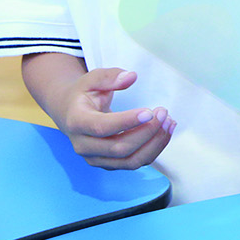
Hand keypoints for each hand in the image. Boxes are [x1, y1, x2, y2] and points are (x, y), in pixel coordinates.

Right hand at [53, 68, 174, 169]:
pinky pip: (135, 162)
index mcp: (77, 122)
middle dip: (147, 132)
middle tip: (163, 112)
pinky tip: (164, 130)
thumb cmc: (82, 95)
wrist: (70, 113)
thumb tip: (130, 77)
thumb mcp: (91, 79)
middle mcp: (83, 146)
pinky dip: (154, 149)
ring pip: (130, 161)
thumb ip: (110, 76)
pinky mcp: (109, 163)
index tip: (150, 112)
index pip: (102, 127)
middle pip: (119, 148)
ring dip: (154, 143)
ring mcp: (96, 158)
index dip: (127, 121)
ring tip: (169, 122)